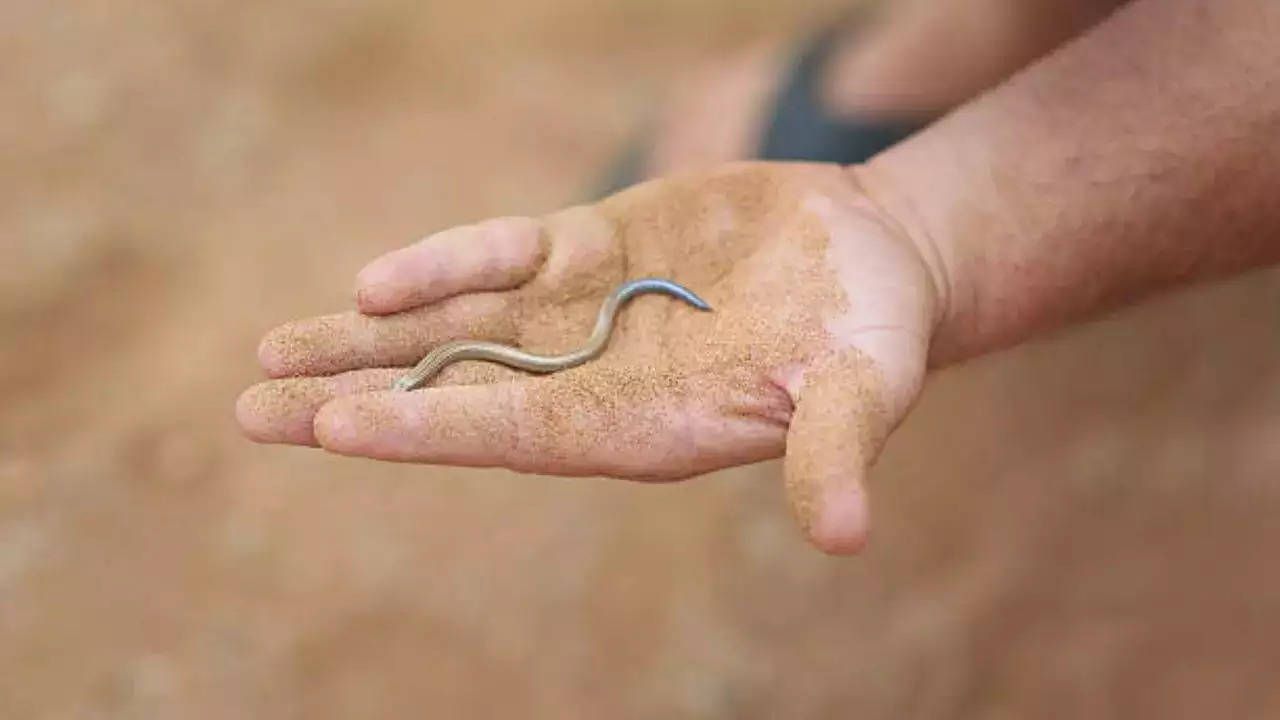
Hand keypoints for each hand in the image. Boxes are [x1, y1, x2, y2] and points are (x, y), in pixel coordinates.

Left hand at [236, 162, 943, 553]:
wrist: (872, 256)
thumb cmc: (874, 334)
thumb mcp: (865, 387)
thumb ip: (835, 449)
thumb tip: (843, 533)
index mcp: (644, 425)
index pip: (518, 433)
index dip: (433, 428)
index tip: (338, 428)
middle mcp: (597, 376)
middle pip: (459, 391)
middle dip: (358, 400)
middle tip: (252, 412)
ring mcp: (585, 311)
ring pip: (457, 328)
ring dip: (366, 340)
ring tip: (271, 356)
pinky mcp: (592, 246)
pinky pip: (500, 255)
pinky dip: (441, 263)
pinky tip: (374, 283)